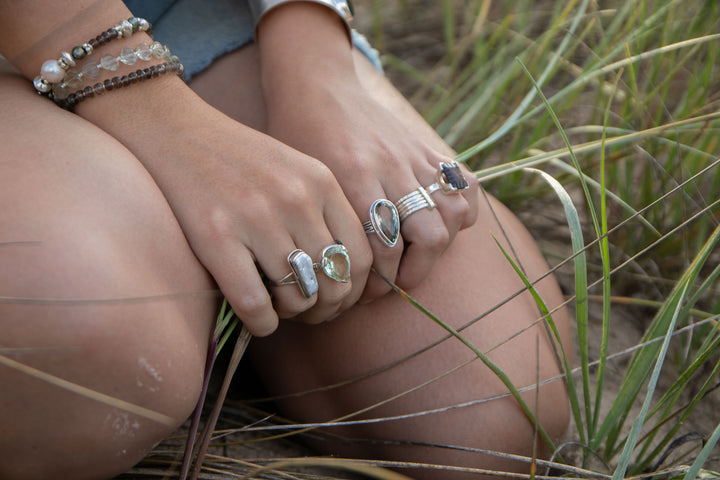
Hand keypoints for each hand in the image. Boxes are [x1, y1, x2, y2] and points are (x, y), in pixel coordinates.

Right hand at [77, 79, 371, 335]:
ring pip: (299, 297)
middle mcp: (296, 200)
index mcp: (321, 183)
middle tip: (310, 312)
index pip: (362, 256)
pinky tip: (257, 317)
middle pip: (335, 281)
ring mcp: (256, 217)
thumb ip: (322, 212)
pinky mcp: (216, 236)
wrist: (176, 130)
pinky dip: (262, 322)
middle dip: (327, 309)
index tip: (338, 298)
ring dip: (293, 315)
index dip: (355, 290)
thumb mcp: (295, 171)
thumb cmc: (239, 159)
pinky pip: (255, 303)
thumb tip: (343, 275)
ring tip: (281, 310)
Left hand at [257, 4, 478, 300]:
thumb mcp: (302, 184)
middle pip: (428, 237)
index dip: (376, 282)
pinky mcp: (429, 148)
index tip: (364, 295)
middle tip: (391, 285)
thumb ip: (327, 226)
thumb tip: (339, 279)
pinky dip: (459, 212)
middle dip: (411, 273)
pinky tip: (438, 223)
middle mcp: (389, 167)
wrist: (318, 89)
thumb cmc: (298, 141)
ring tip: (413, 261)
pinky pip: (464, 187)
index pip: (382, 247)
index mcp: (352, 177)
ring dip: (436, 250)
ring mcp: (414, 156)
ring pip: (451, 215)